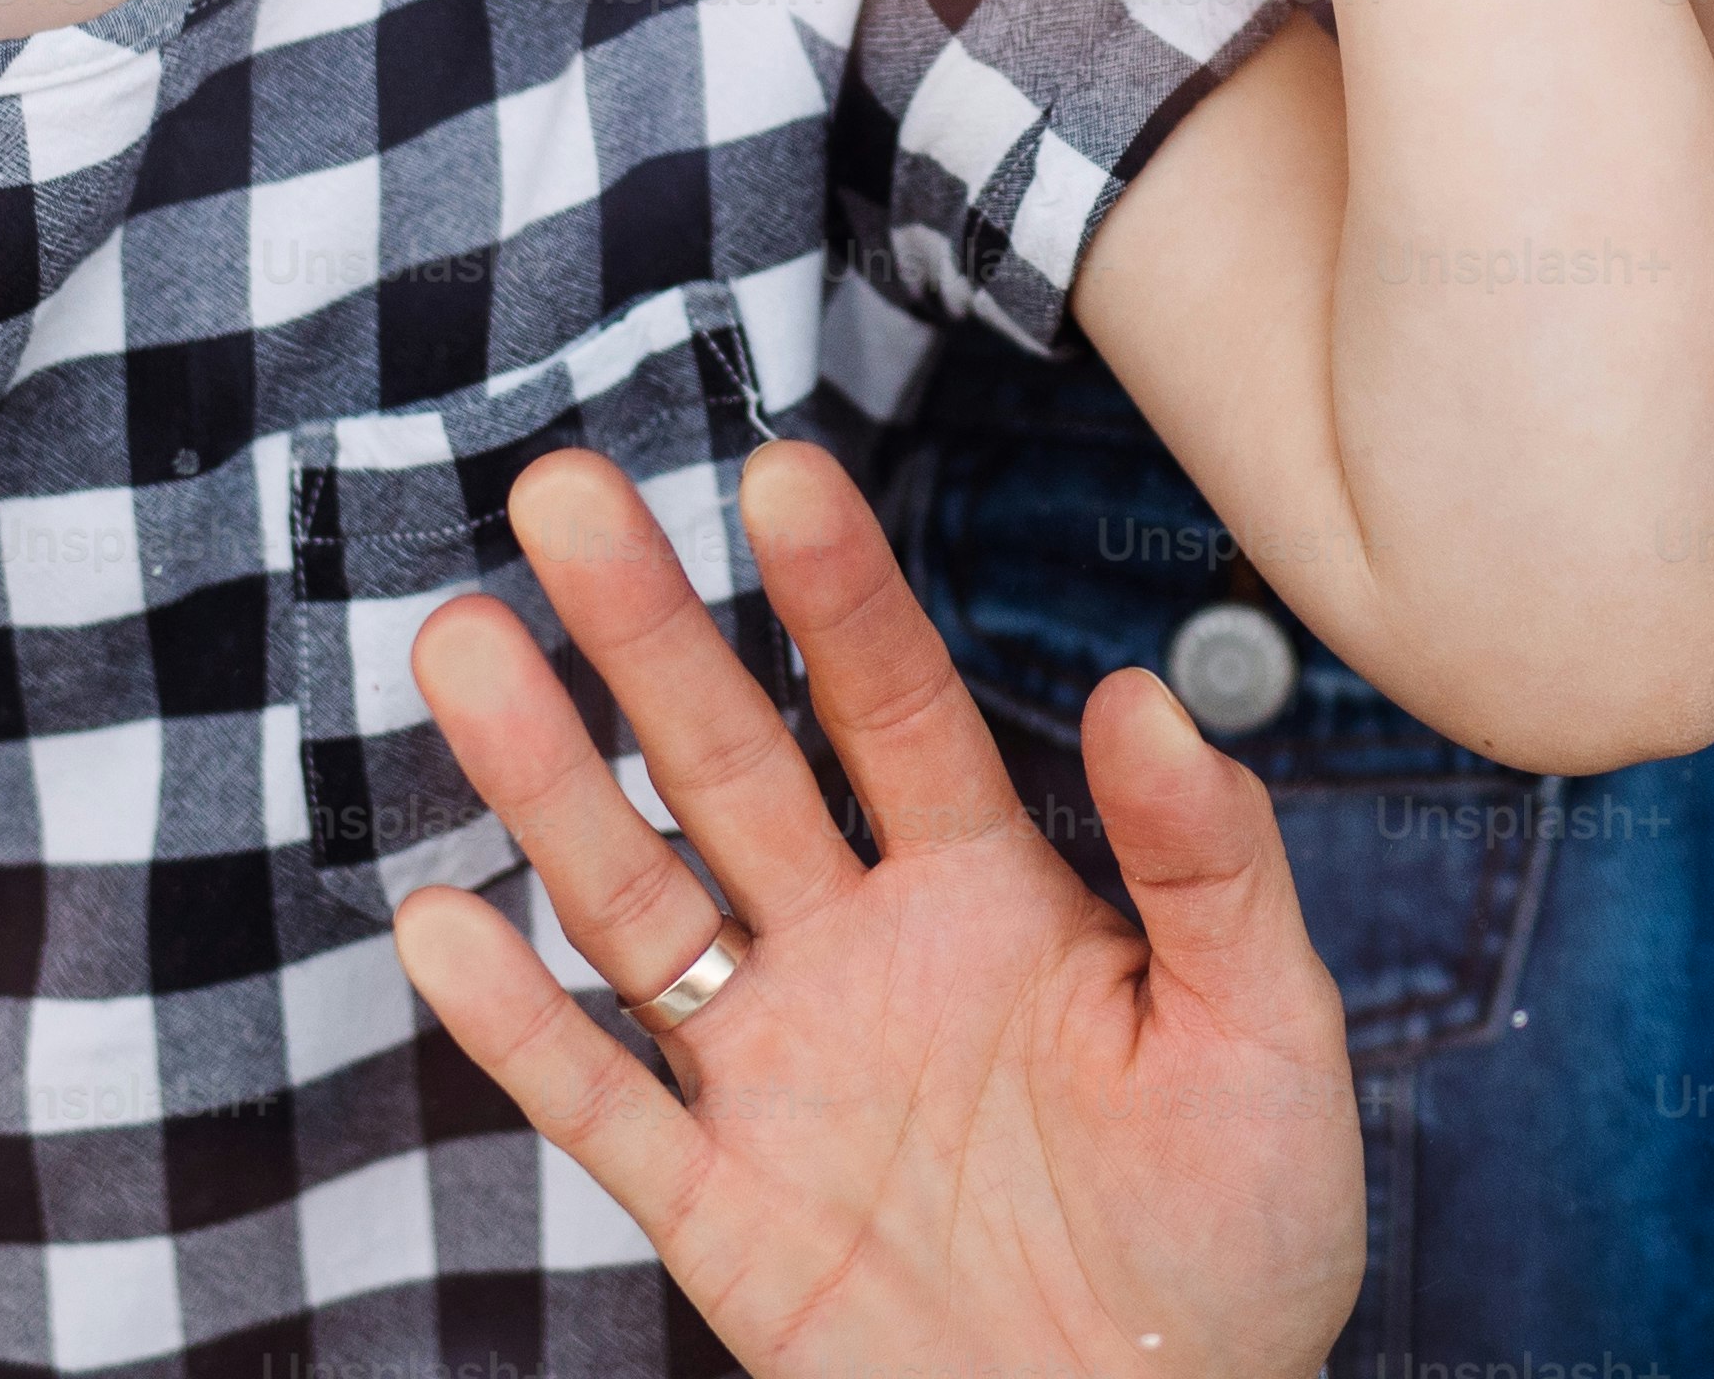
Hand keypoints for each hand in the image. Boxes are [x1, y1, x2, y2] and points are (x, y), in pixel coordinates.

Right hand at [393, 441, 1361, 1378]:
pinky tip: (445, 923)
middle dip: (646, 630)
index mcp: (988, 891)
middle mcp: (859, 952)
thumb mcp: (1269, 1036)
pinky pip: (602, 1104)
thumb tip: (1149, 692)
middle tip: (561, 493)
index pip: (892, 704)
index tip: (775, 473)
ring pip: (636, 902)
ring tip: (461, 647)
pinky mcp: (723, 1213)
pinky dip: (516, 1025)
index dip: (836, 592)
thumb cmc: (1239, 1240)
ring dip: (546, 782)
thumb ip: (1211, 867)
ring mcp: (778, 1076)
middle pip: (730, 764)